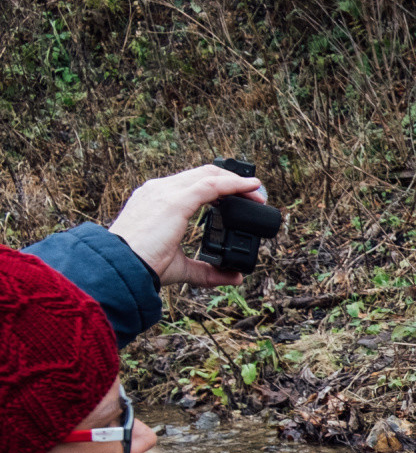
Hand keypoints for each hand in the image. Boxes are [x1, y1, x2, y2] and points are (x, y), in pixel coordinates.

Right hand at [107, 164, 270, 288]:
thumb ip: (207, 272)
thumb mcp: (181, 268)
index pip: (191, 184)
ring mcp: (165, 192)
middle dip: (231, 181)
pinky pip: (211, 185)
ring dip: (236, 181)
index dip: (220, 187)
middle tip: (256, 194)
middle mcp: (160, 190)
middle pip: (202, 174)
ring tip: (258, 191)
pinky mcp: (174, 201)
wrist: (120, 267)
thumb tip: (234, 277)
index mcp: (157, 201)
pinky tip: (251, 187)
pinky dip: (234, 184)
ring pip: (208, 175)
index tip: (242, 197)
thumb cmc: (142, 267)